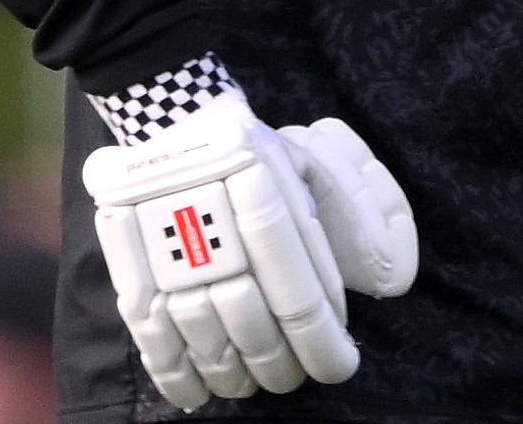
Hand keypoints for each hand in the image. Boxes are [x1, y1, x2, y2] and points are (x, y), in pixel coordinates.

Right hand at [82, 89, 417, 411]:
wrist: (174, 128)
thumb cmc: (260, 157)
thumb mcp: (315, 167)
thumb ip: (361, 219)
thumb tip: (393, 282)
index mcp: (263, 190)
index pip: (298, 294)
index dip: (322, 343)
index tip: (339, 365)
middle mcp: (211, 221)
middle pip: (252, 323)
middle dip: (281, 364)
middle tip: (295, 377)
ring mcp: (161, 248)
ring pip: (205, 338)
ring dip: (236, 374)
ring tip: (257, 382)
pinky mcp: (128, 266)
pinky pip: (151, 338)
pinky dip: (176, 376)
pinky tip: (200, 394)